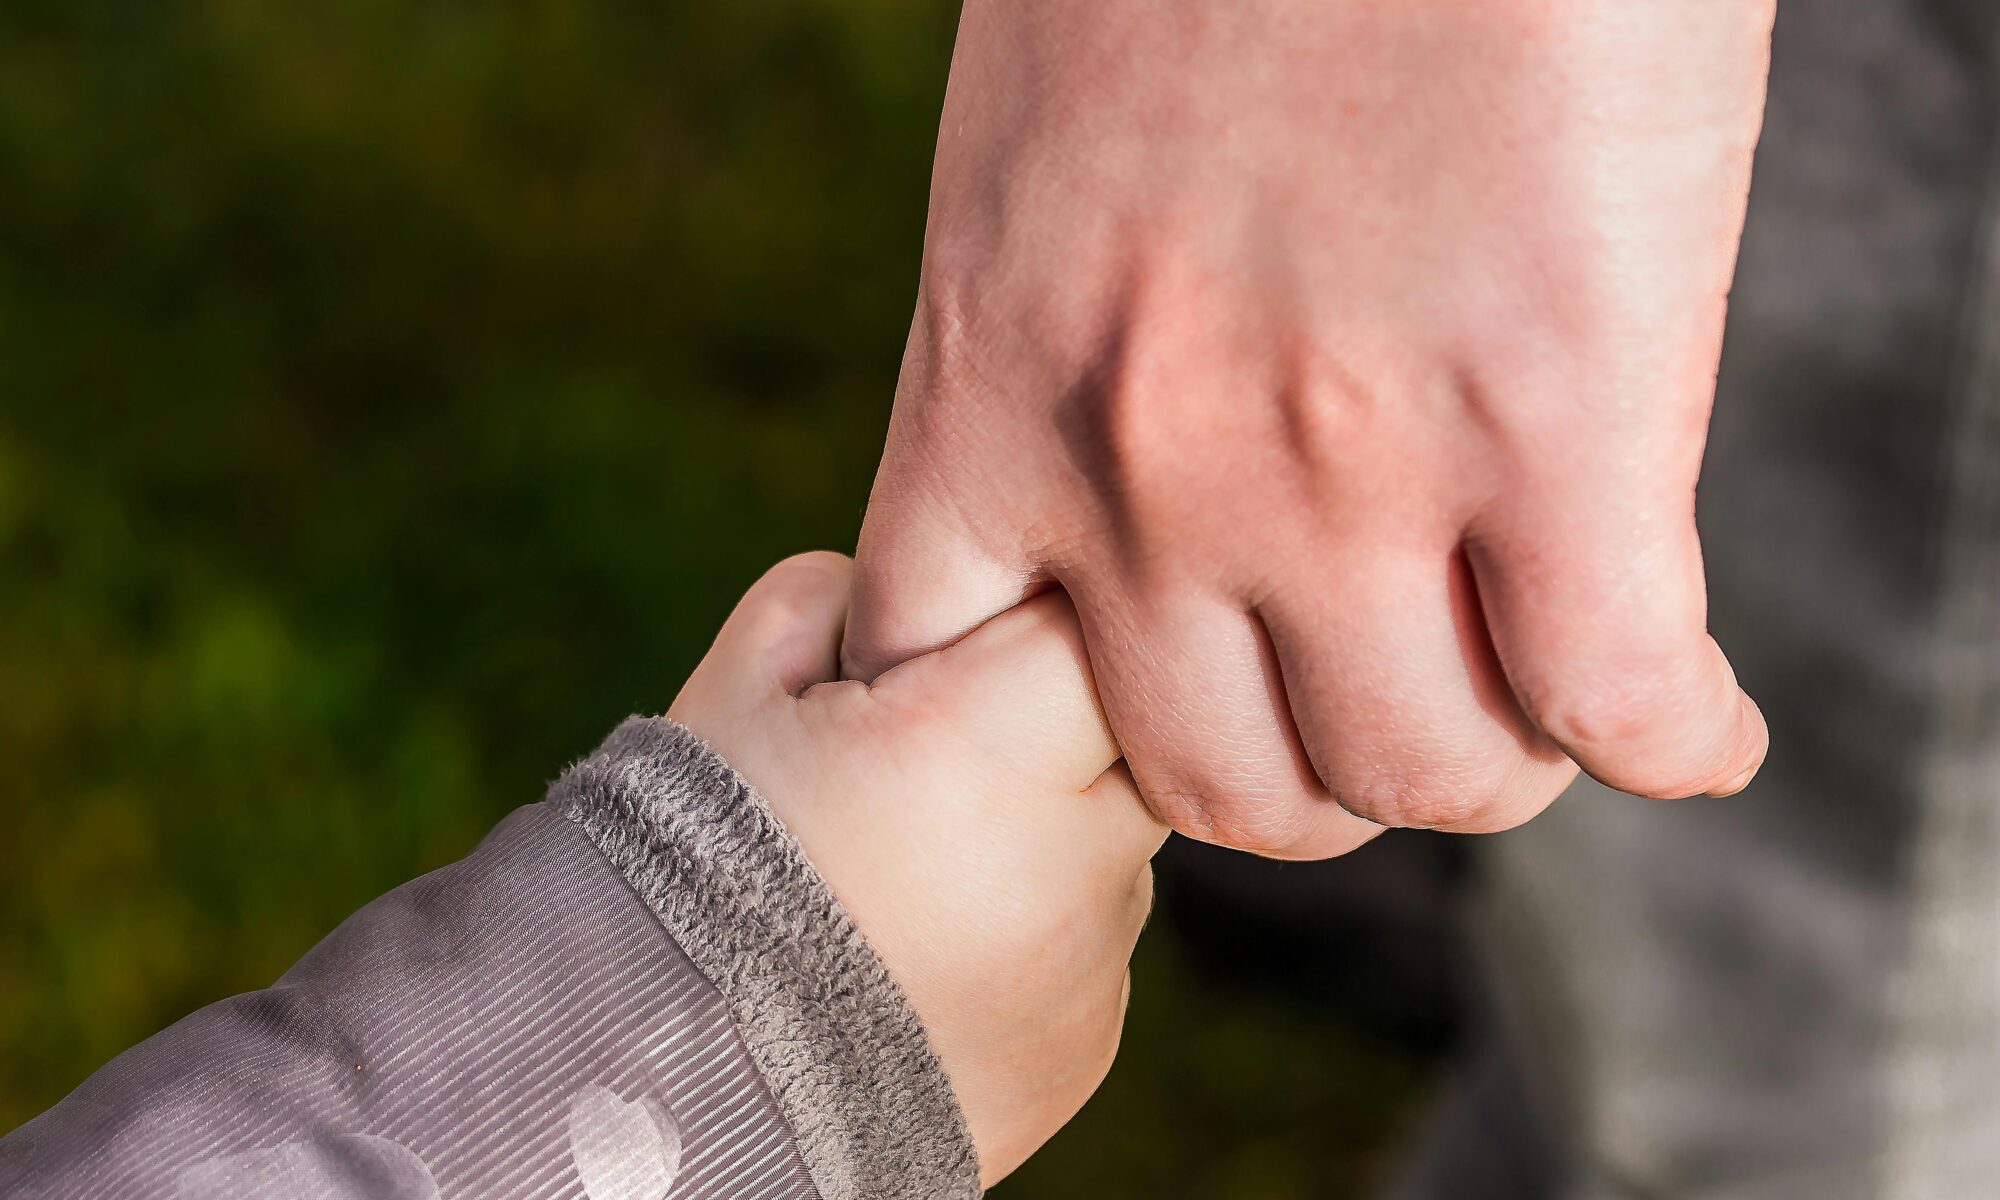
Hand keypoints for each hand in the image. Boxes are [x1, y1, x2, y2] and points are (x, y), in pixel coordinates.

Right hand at [670, 554, 1163, 1185]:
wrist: (671, 1096)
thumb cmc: (686, 871)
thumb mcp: (734, 695)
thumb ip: (836, 601)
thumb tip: (908, 592)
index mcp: (982, 746)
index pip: (1090, 623)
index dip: (1026, 614)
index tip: (963, 643)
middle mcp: (1068, 857)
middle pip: (1130, 731)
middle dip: (1051, 720)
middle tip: (936, 753)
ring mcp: (1090, 960)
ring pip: (1112, 840)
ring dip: (1042, 829)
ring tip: (909, 870)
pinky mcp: (1088, 1039)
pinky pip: (1088, 939)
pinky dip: (1029, 927)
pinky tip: (922, 949)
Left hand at [846, 0, 1773, 856]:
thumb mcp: (1040, 162)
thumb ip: (1064, 339)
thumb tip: (1141, 463)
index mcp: (996, 384)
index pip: (951, 686)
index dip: (1052, 739)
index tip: (1148, 699)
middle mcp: (1145, 470)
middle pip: (1219, 784)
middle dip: (1310, 773)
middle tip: (1385, 700)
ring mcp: (1345, 467)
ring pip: (1418, 777)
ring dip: (1488, 762)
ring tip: (1537, 698)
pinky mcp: (1555, 421)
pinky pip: (1614, 699)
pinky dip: (1671, 741)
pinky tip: (1692, 719)